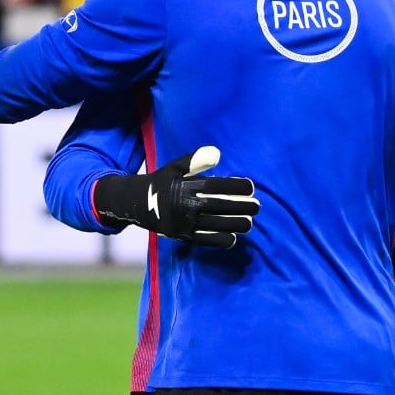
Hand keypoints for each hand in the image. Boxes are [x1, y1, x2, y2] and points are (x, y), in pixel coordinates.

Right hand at [93, 146, 258, 248]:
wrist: (136, 204)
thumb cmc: (162, 181)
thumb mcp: (174, 167)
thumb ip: (195, 160)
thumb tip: (217, 153)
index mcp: (185, 186)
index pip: (216, 186)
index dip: (236, 186)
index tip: (251, 186)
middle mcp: (185, 205)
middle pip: (220, 207)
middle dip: (242, 207)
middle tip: (258, 206)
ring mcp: (184, 223)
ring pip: (216, 225)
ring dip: (236, 224)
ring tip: (250, 222)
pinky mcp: (182, 236)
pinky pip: (206, 241)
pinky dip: (221, 240)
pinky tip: (234, 237)